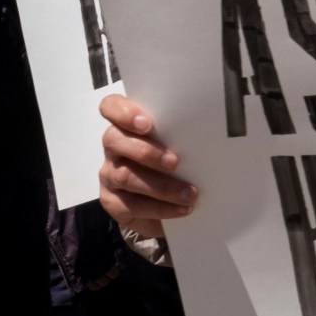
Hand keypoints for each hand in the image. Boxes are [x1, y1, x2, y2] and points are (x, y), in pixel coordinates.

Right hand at [99, 94, 196, 237]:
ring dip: (161, 186)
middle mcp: (113, 147)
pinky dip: (160, 208)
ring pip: (125, 176)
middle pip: (114, 140)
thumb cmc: (171, 163)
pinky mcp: (112, 202)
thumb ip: (176, 134)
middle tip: (175, 162)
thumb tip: (206, 133)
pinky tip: (181, 209)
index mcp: (125, 125)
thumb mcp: (174, 144)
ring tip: (189, 194)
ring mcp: (109, 174)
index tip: (146, 123)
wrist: (162, 205)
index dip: (123, 112)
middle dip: (146, 152)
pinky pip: (131, 206)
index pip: (110, 107)